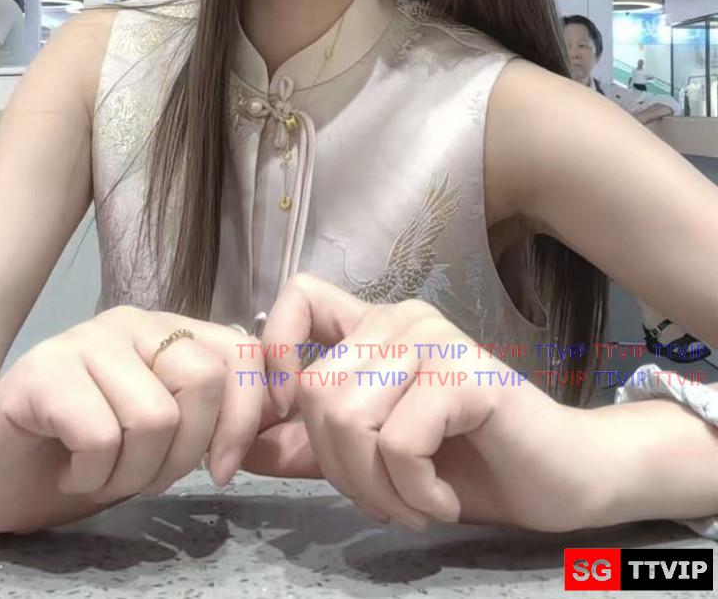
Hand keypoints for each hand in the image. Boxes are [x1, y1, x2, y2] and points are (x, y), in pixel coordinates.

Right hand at [0, 306, 267, 531]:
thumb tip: (277, 411)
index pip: (241, 353)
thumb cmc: (84, 456)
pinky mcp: (42, 370)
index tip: (227, 466)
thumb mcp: (166, 440)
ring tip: (102, 473)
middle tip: (146, 476)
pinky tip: (70, 470)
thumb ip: (215, 414)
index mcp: (172, 333)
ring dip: (134, 473)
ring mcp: (85, 340)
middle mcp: (134, 324)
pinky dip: (92, 474)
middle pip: (204, 379)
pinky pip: (101, 434)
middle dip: (187, 454)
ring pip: (155, 415)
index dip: (250, 414)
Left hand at [242, 274, 599, 532]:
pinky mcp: (467, 375)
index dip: (269, 361)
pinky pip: (397, 442)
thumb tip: (240, 445)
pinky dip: (412, 491)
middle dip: (337, 468)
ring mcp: (436, 340)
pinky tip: (442, 498)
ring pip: (348, 418)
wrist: (562, 478)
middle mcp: (402, 319)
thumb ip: (308, 446)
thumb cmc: (469, 462)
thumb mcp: (370, 459)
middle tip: (384, 499)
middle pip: (313, 389)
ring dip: (374, 488)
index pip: (297, 299)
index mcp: (374, 327)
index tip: (276, 427)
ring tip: (413, 503)